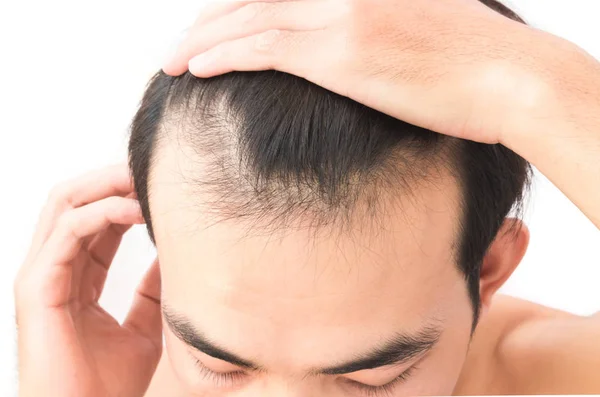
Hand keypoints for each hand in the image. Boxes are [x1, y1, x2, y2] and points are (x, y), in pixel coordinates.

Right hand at [14, 165, 161, 396]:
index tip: (163, 184)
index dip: (127, 195)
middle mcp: (54, 267)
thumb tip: (176, 255)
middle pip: (76, 200)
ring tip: (145, 179)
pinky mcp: (36, 287)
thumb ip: (154, 289)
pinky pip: (67, 232)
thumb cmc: (109, 384)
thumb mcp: (146, 325)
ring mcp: (41, 274)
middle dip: (113, 179)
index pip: (97, 218)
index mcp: (76, 275)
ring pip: (65, 204)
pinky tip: (137, 210)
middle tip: (152, 168)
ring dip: (107, 185)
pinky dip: (102, 213)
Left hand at [162, 0, 577, 144]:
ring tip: (174, 61)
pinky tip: (197, 68)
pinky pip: (264, 48)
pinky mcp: (341, 51)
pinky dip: (224, 55)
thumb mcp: (419, 29)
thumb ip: (376, 29)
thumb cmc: (474, 64)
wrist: (509, 77)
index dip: (238, 8)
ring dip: (203, 41)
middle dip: (210, 22)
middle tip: (181, 45)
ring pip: (250, 20)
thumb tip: (357, 51)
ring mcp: (340, 16)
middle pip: (255, 0)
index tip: (214, 27)